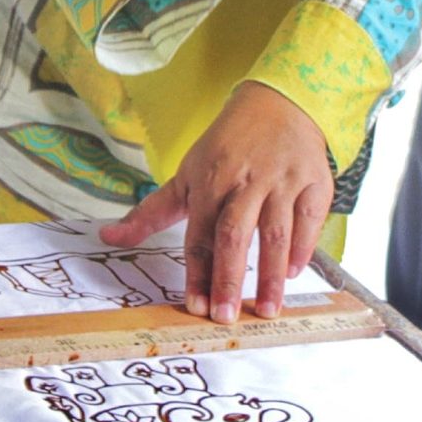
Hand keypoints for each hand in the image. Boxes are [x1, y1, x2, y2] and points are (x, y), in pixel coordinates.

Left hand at [98, 82, 333, 321]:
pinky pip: (310, 217)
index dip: (197, 273)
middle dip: (228, 278)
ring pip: (274, 232)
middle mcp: (244, 182)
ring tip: (268, 310)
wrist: (277, 104)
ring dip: (270, 274)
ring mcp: (281, 181)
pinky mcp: (314, 181)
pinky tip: (293, 272)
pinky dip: (303, 247)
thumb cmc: (227, 147)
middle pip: (234, 235)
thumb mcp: (185, 175)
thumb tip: (108, 237)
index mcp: (209, 183)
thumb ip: (150, 212)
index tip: (196, 306)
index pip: (199, 236)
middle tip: (226, 317)